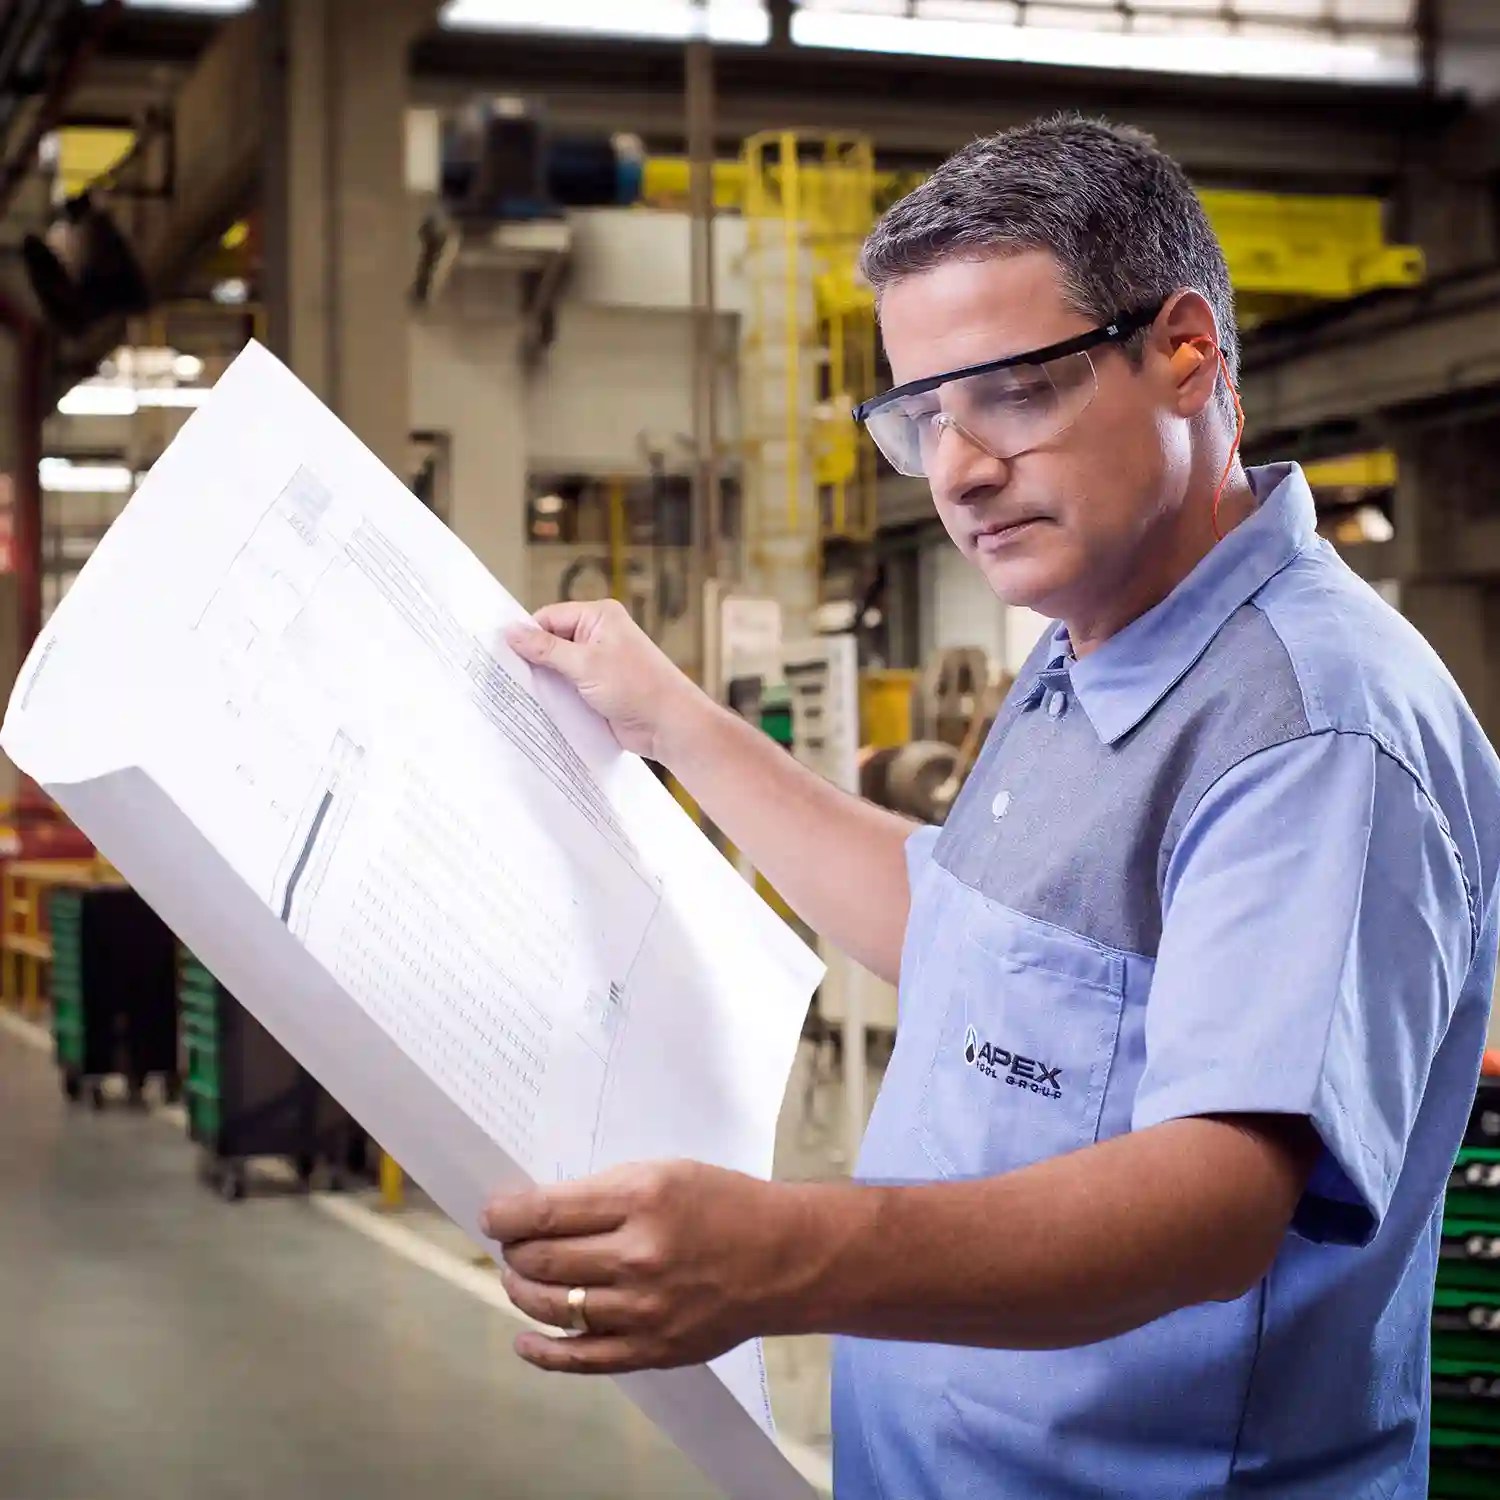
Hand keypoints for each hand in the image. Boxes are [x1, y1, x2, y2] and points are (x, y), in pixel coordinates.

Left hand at [481, 1160, 797, 1374]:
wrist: (783, 1258)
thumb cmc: (723, 1205)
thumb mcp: (664, 1173)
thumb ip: (602, 1193)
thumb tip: (538, 1211)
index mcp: (641, 1200)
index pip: (545, 1213)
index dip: (505, 1214)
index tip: (493, 1213)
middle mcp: (638, 1257)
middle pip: (541, 1260)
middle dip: (513, 1249)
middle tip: (512, 1242)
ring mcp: (643, 1311)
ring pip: (551, 1307)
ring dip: (522, 1290)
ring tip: (521, 1276)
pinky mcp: (651, 1351)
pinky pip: (580, 1359)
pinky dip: (543, 1351)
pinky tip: (525, 1338)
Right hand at [506, 599, 712, 764]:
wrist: (668, 725)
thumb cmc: (637, 687)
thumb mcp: (585, 664)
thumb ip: (546, 649)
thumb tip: (511, 632)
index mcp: (599, 616)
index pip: (549, 617)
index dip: (527, 635)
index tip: (501, 653)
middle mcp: (598, 635)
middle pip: (551, 642)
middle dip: (532, 659)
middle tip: (503, 675)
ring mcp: (598, 663)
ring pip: (557, 667)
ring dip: (543, 680)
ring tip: (515, 693)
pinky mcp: (598, 688)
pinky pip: (567, 687)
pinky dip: (554, 695)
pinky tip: (535, 706)